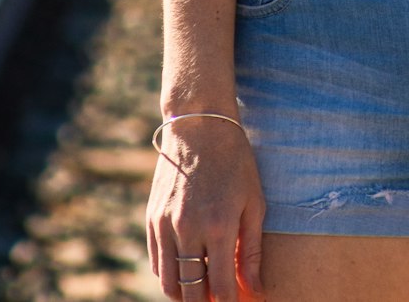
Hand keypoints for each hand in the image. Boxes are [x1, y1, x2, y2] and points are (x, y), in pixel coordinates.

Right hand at [147, 118, 265, 300]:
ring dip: (185, 296)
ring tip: (201, 293)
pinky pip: (157, 263)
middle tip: (217, 301)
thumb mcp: (254, 201)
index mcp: (219, 227)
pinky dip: (169, 276)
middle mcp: (188, 230)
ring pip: (169, 284)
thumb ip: (252, 250)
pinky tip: (185, 272)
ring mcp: (165, 225)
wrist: (199, 125)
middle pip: (191, 294)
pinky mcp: (152, 219)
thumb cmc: (235, 161)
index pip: (221, 289)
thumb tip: (255, 290)